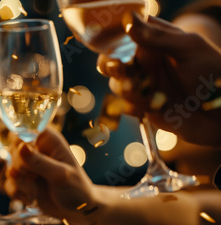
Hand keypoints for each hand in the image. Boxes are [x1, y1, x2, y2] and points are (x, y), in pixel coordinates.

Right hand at [5, 126, 96, 218]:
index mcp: (49, 141)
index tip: (23, 153)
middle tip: (33, 176)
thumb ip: (40, 161)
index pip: (26, 128)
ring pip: (9, 168)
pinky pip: (9, 184)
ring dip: (20, 183)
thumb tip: (21, 147)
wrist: (77, 211)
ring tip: (36, 190)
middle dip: (20, 167)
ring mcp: (28, 166)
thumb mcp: (61, 174)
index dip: (20, 139)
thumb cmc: (76, 189)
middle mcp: (36, 150)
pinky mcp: (22, 181)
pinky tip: (31, 198)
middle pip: (13, 149)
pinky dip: (17, 193)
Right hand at [97, 14, 220, 145]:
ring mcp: (144, 84)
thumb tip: (128, 20)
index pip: (124, 33)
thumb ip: (157, 37)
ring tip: (147, 92)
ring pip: (116, 83)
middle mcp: (146, 61)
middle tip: (121, 68)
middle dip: (111, 65)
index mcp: (155, 41)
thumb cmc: (214, 74)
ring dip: (126, 88)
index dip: (111, 37)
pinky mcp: (144, 106)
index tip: (112, 44)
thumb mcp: (188, 48)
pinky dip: (134, 106)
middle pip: (111, 59)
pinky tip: (153, 106)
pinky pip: (126, 106)